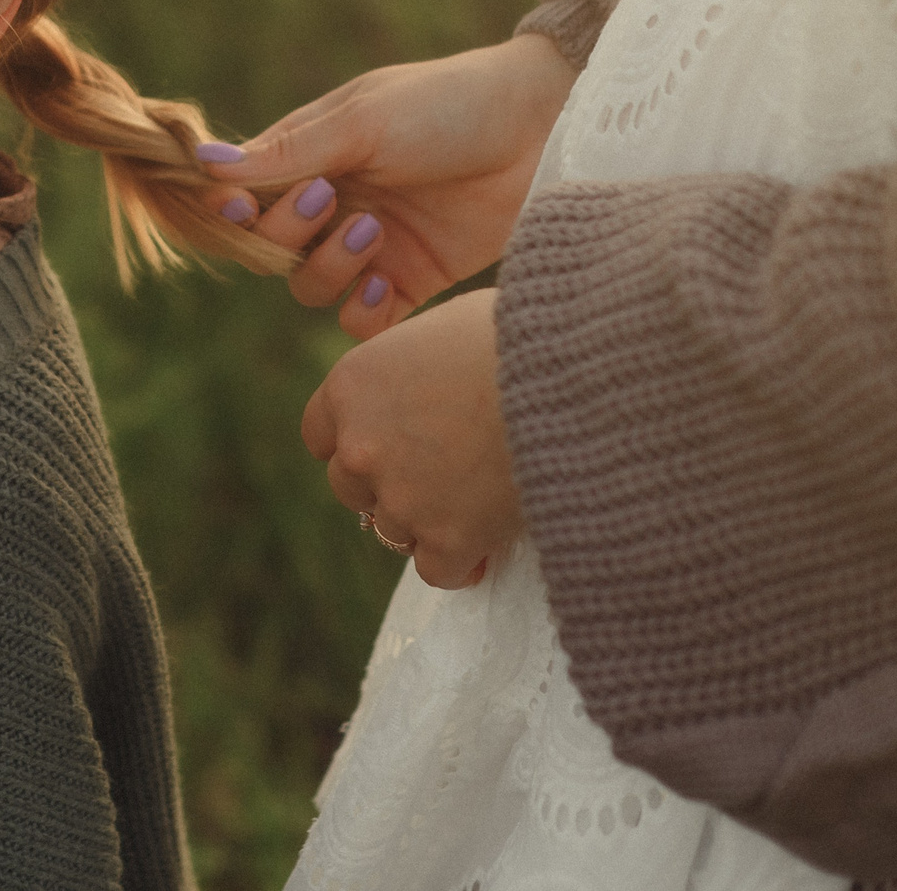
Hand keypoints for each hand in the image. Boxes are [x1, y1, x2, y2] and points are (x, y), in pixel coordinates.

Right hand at [202, 34, 574, 333]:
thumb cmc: (449, 105)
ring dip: (328, 268)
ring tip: (373, 232)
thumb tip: (201, 164)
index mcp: (312, 153)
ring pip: (310, 286)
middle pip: (271, 246)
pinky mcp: (412, 278)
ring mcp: (372, 242)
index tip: (242, 208)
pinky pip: (361, 319)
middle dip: (289, 233)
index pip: (246, 194)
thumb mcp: (363, 121)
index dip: (236, 210)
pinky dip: (360, 311)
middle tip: (332, 201)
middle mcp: (334, 200)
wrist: (543, 128)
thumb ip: (287, 153)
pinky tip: (382, 284)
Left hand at [301, 287, 520, 587]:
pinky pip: (438, 569)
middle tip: (439, 473)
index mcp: (352, 384)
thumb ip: (409, 365)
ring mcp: (400, 498)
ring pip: (393, 530)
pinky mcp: (447, 540)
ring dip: (426, 520)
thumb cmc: (520, 334)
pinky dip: (461, 560)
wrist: (576, 379)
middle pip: (351, 486)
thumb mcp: (444, 327)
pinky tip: (487, 543)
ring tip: (474, 502)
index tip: (388, 443)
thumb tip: (418, 381)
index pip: (320, 434)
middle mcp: (361, 445)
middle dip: (387, 483)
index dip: (354, 440)